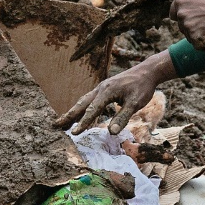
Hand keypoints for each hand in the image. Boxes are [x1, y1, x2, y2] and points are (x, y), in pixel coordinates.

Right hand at [54, 52, 176, 134]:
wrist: (147, 71)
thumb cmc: (143, 87)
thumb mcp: (135, 103)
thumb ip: (122, 117)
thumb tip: (111, 132)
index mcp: (106, 92)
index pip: (92, 110)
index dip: (83, 123)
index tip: (74, 134)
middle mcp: (100, 89)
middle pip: (81, 104)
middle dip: (69, 116)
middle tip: (56, 126)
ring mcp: (101, 88)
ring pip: (84, 101)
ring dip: (74, 112)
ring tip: (63, 123)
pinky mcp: (105, 89)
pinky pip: (90, 100)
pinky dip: (83, 108)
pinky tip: (80, 115)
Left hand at [168, 0, 204, 49]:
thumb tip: (187, 0)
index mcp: (180, 2)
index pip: (173, 14)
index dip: (182, 17)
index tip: (190, 19)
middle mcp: (181, 15)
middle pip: (181, 25)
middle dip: (190, 26)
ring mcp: (187, 28)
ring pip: (188, 36)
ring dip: (197, 35)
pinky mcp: (195, 39)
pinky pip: (196, 44)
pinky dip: (203, 43)